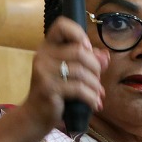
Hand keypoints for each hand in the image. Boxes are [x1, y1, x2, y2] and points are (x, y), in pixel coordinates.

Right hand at [17, 17, 106, 134]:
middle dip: (95, 66)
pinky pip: (78, 88)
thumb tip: (105, 57)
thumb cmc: (55, 92)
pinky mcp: (49, 89)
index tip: (87, 48)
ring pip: (81, 71)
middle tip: (97, 79)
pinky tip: (95, 103)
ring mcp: (44, 72)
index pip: (61, 25)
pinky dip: (91, 97)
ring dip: (95, 84)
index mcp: (47, 47)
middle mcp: (43, 56)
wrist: (36, 115)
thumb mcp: (70, 72)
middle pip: (79, 51)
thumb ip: (87, 61)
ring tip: (97, 93)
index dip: (78, 33)